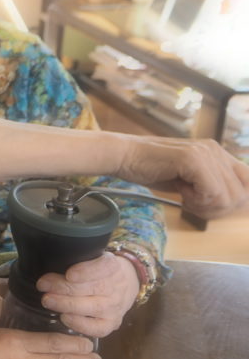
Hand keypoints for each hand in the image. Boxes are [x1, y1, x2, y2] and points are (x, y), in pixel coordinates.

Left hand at [37, 253, 139, 338]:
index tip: (69, 274)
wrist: (124, 285)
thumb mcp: (92, 257)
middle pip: (93, 288)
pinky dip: (80, 324)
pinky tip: (64, 317)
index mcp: (113, 266)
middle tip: (43, 285)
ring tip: (47, 300)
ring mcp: (115, 307)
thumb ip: (75, 258)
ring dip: (67, 304)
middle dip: (64, 287)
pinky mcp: (111, 323)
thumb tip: (45, 258)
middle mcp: (116, 287)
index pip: (104, 267)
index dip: (87, 271)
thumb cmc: (97, 270)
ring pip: (93, 307)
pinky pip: (98, 328)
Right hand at [118, 136, 248, 218]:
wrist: (123, 156)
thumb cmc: (150, 169)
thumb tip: (231, 203)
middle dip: (217, 209)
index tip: (206, 206)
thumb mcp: (188, 179)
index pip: (247, 183)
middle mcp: (215, 149)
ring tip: (184, 197)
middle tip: (192, 203)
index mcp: (217, 152)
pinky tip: (180, 193)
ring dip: (205, 206)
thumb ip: (210, 185)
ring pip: (229, 197)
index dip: (232, 202)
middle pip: (241, 195)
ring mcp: (205, 153)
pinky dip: (196, 201)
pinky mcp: (192, 159)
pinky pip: (212, 193)